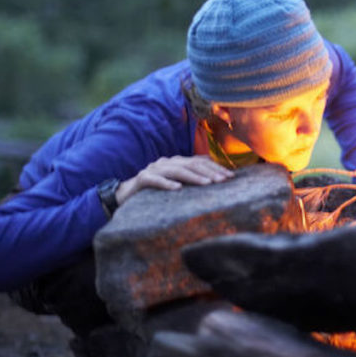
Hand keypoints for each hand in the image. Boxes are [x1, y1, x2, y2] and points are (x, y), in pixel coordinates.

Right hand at [116, 155, 232, 204]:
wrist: (125, 194)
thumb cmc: (154, 190)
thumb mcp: (175, 182)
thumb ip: (190, 175)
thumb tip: (212, 170)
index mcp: (176, 162)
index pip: (199, 162)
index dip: (215, 168)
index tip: (231, 176)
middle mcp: (166, 162)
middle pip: (191, 164)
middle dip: (209, 172)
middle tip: (224, 180)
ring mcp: (154, 169)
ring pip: (176, 170)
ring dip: (193, 177)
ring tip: (208, 184)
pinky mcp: (142, 179)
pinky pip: (155, 180)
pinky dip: (167, 184)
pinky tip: (178, 189)